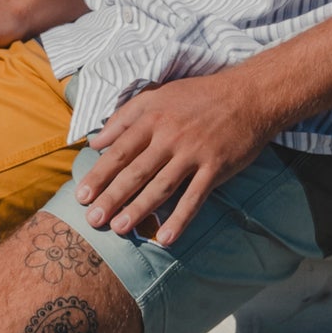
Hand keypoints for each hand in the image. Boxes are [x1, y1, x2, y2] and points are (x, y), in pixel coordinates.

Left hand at [75, 71, 279, 247]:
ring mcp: (194, 153)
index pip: (120, 151)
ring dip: (138, 210)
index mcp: (153, 118)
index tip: (82, 195)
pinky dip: (180, 219)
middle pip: (135, 172)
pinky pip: (195, 197)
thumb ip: (124, 116)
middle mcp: (170, 136)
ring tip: (119, 229)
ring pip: (161, 187)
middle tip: (93, 220)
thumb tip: (95, 140)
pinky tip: (165, 237)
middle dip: (112, 197)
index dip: (99, 174)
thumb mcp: (158, 94)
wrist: (249, 95)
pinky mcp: (216, 167)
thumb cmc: (200, 95)